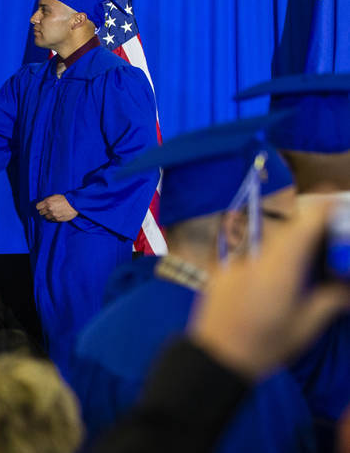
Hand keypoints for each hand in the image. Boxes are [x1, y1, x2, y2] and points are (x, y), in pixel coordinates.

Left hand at [35, 194, 77, 221]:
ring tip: (52, 212)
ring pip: (46, 217)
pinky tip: (56, 215)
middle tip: (47, 210)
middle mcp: (49, 209)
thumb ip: (47, 200)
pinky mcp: (57, 219)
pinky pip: (52, 220)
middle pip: (41, 213)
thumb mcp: (54, 196)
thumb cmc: (65, 199)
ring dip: (48, 215)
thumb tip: (42, 204)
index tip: (41, 207)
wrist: (74, 203)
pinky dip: (53, 218)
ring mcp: (53, 215)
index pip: (37, 207)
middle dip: (43, 211)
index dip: (39, 207)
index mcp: (48, 202)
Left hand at [189, 199, 349, 379]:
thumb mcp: (304, 327)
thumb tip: (347, 288)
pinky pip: (246, 254)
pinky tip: (270, 270)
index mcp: (279, 272)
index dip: (315, 210)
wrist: (216, 357)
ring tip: (299, 248)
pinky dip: (263, 254)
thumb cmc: (265, 346)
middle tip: (320, 220)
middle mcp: (255, 261)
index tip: (328, 195)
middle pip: (282, 231)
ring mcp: (234, 266)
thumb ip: (328, 302)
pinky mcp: (219, 273)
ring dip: (282, 240)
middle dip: (302, 222)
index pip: (300, 231)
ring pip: (263, 242)